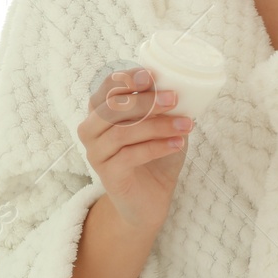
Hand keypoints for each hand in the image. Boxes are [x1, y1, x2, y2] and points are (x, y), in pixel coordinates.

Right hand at [77, 68, 193, 232]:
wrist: (149, 201)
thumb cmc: (154, 157)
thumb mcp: (159, 126)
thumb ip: (163, 106)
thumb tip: (182, 85)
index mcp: (100, 112)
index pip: (106, 87)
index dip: (126, 78)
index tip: (152, 76)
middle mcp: (91, 130)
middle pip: (112, 107)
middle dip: (145, 100)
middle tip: (174, 98)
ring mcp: (96, 153)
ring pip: (123, 132)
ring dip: (158, 125)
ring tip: (186, 125)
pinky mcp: (107, 175)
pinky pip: (130, 156)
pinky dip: (157, 147)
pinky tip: (178, 144)